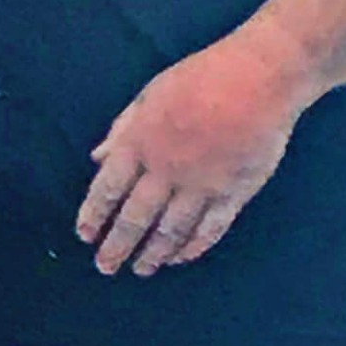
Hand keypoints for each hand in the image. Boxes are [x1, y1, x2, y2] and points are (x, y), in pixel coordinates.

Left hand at [74, 28, 311, 275]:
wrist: (260, 77)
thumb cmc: (202, 76)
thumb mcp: (151, 94)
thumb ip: (123, 129)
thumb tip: (96, 158)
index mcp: (140, 142)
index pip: (107, 188)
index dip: (94, 215)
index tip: (85, 235)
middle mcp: (166, 169)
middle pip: (135, 218)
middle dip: (117, 246)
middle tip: (106, 267)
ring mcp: (201, 185)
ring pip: (170, 231)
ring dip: (153, 254)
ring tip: (141, 269)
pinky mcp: (234, 194)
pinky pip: (209, 230)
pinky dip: (192, 247)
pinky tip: (179, 258)